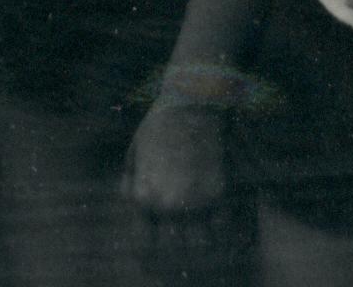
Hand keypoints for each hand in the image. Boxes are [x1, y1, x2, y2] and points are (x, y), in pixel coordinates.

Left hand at [121, 100, 228, 255]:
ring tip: (203, 232)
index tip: (160, 238)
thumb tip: (132, 200)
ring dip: (201, 239)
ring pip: (200, 243)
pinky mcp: (218, 193)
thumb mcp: (133, 152)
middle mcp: (168, 206)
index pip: (146, 243)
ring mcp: (195, 202)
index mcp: (144, 198)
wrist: (190, 105)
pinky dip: (221, 228)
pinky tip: (219, 221)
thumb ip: (130, 182)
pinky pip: (222, 226)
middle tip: (183, 236)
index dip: (152, 245)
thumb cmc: (158, 126)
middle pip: (174, 247)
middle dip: (178, 243)